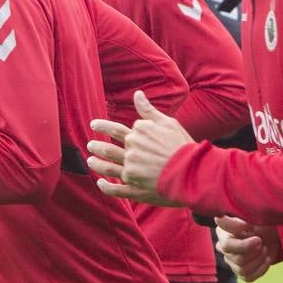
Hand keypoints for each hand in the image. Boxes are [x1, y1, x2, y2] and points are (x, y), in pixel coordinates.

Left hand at [86, 91, 189, 206]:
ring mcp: (131, 171)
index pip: (122, 131)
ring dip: (96, 164)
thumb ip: (148, 110)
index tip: (104, 127)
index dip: (117, 131)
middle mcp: (131, 152)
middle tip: (89, 144)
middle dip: (96, 146)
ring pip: (107, 167)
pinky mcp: (134, 189)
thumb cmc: (182, 146)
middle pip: (108, 148)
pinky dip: (105, 186)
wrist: (193, 172)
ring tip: (89, 161)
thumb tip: (137, 94)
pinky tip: (100, 183)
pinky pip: (114, 189)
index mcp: (138, 135)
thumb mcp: (168, 123)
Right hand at [215, 215, 281, 281]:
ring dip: (258, 260)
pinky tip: (266, 259)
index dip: (244, 245)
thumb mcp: (252, 219)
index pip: (227, 245)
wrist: (274, 234)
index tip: (258, 239)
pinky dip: (261, 269)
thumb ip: (235, 223)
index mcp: (223, 233)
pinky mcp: (240, 271)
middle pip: (237, 259)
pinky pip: (248, 277)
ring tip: (265, 249)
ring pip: (242, 269)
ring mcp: (231, 261)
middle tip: (262, 242)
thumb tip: (218, 219)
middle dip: (254, 252)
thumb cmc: (262, 224)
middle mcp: (224, 248)